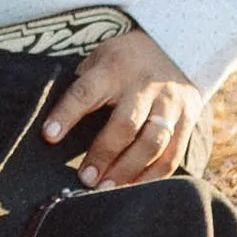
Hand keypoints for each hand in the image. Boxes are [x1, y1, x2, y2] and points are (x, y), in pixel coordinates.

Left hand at [40, 25, 201, 188]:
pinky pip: (172, 154)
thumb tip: (56, 123)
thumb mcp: (101, 57)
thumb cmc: (125, 59)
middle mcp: (144, 86)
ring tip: (106, 189)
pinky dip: (153, 176)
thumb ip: (84, 84)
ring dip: (128, 170)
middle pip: (126, 124)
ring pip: (152, 143)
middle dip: (104, 154)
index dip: (67, 114)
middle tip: (85, 178)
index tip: (49, 136)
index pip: (86, 91)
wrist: (179, 48)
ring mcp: (170, 104)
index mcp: (114, 68)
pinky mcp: (187, 120)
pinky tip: (134, 188)